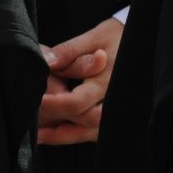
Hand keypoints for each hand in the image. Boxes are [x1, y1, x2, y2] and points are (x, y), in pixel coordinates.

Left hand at [37, 16, 122, 146]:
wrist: (141, 44)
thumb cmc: (117, 38)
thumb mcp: (94, 37)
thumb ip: (69, 52)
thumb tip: (46, 62)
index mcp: (106, 82)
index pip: (77, 102)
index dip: (52, 104)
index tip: (33, 100)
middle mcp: (113, 102)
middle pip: (83, 124)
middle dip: (56, 126)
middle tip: (31, 121)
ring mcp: (116, 112)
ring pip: (88, 133)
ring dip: (62, 135)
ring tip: (38, 135)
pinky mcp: (113, 117)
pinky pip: (93, 132)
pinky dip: (73, 134)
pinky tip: (52, 133)